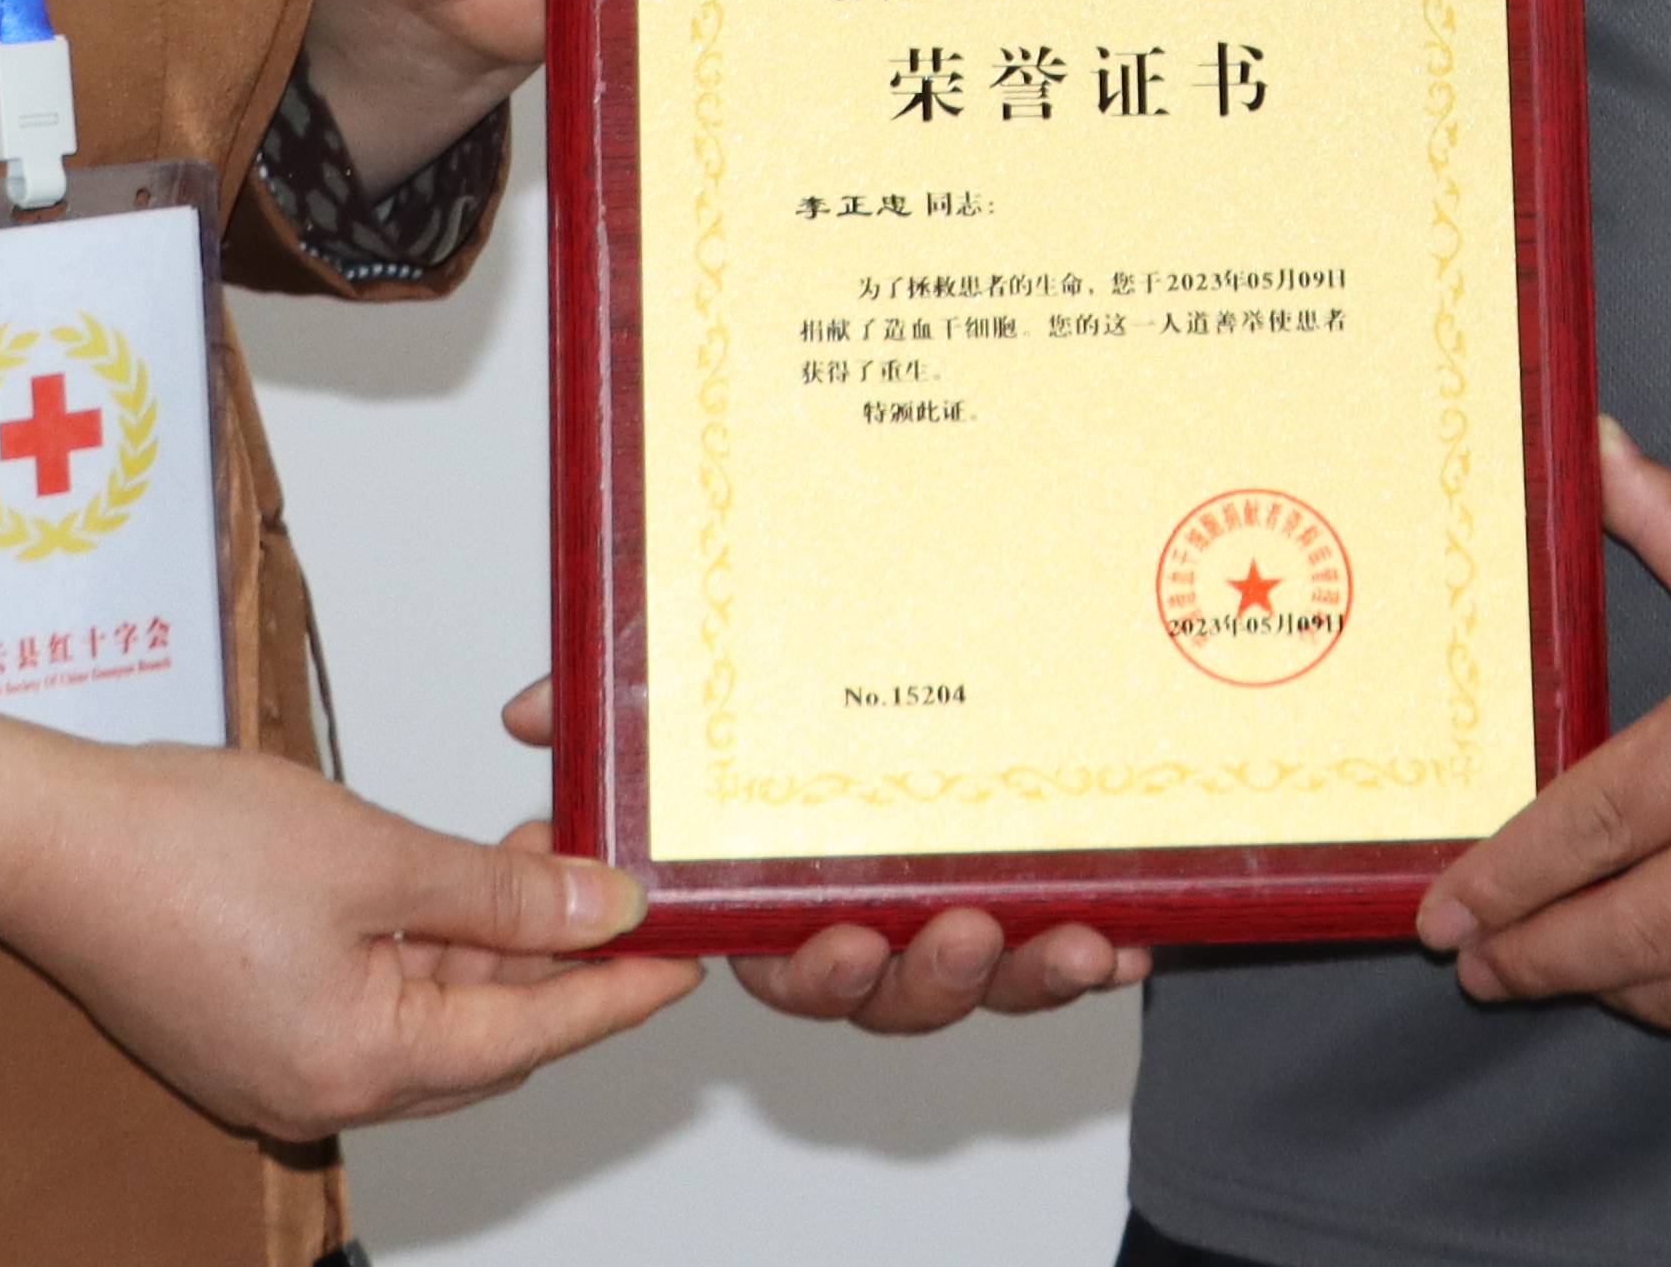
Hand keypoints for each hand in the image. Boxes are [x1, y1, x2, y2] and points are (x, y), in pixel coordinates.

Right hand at [0, 691, 691, 1137]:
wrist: (46, 837)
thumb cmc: (184, 845)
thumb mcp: (376, 856)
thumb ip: (501, 894)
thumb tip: (603, 910)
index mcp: (358, 1068)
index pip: (532, 1036)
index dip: (619, 989)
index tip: (687, 956)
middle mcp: (319, 1091)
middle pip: (482, 1040)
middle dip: (556, 965)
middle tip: (623, 894)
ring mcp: (276, 1067)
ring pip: (426, 1019)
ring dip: (488, 948)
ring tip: (541, 858)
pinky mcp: (246, 1030)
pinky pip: (368, 1003)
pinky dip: (421, 949)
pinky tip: (450, 881)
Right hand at [489, 677, 1137, 1026]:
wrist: (969, 677)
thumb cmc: (815, 702)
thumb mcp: (709, 697)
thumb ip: (629, 707)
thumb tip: (538, 709)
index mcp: (787, 893)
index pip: (784, 959)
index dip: (813, 968)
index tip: (840, 939)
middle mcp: (873, 919)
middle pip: (888, 993)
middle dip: (922, 981)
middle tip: (957, 935)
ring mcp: (959, 917)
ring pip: (982, 985)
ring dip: (1021, 977)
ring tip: (1066, 941)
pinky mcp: (1042, 904)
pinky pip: (1068, 955)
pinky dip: (1102, 954)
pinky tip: (1133, 940)